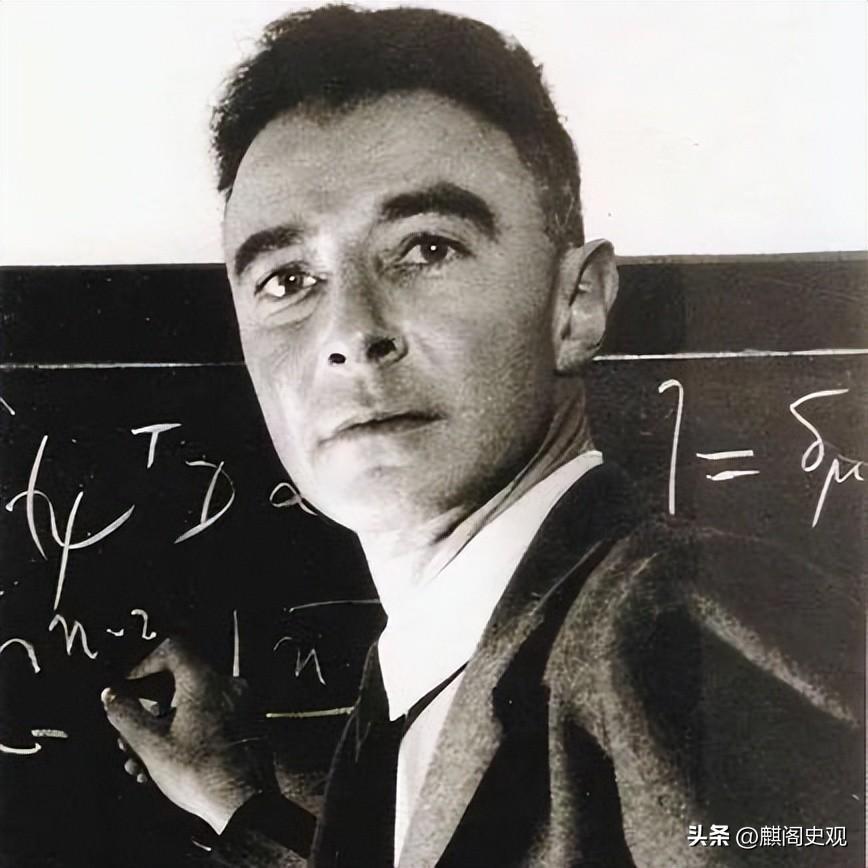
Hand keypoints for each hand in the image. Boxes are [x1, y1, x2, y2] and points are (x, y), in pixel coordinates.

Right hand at [102, 637, 273, 832]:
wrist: (245, 803)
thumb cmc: (198, 771)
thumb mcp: (150, 744)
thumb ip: (125, 714)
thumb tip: (110, 695)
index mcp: (205, 680)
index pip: (172, 649)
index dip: (144, 665)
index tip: (128, 688)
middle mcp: (228, 684)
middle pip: (179, 682)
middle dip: (148, 708)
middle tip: (128, 735)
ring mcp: (241, 704)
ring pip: (193, 705)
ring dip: (163, 728)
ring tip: (141, 760)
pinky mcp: (248, 724)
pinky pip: (212, 718)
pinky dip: (187, 733)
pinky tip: (169, 763)